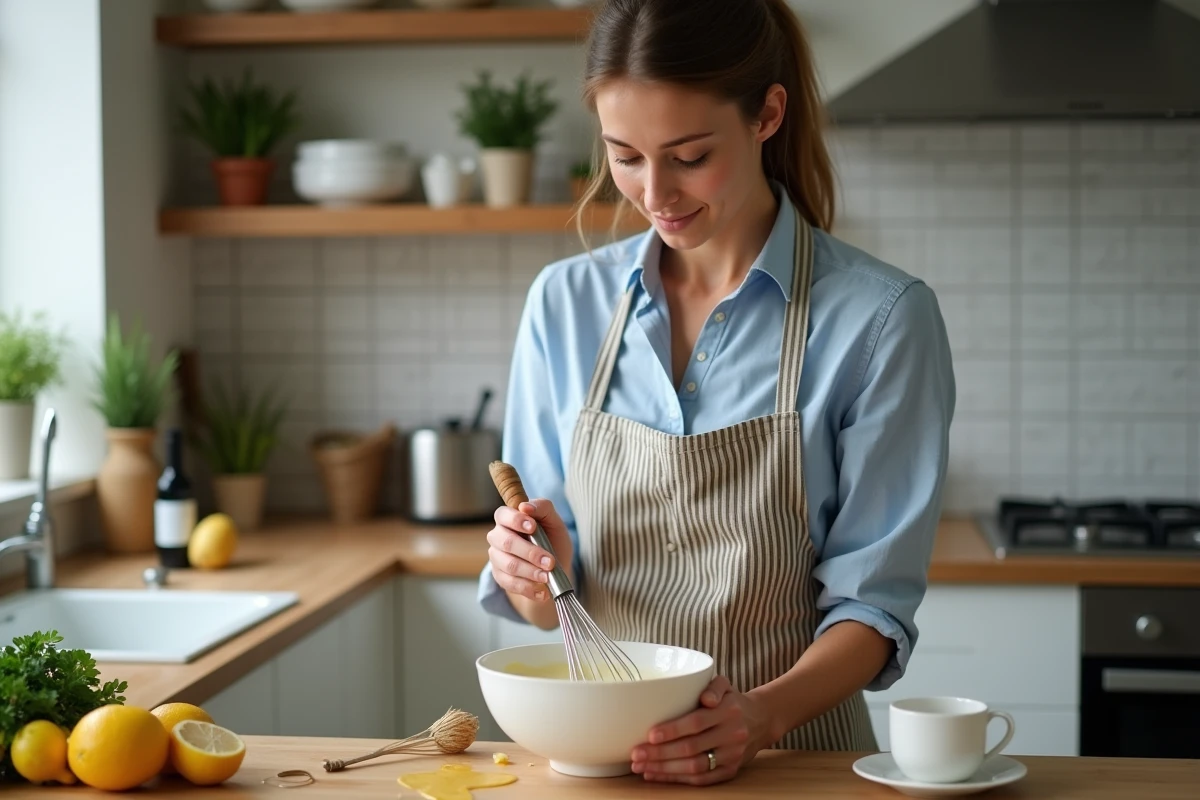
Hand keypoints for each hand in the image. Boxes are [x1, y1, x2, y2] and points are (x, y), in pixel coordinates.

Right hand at [487, 498, 573, 601]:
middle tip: (550, 561)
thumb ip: (543, 508)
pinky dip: (528, 588)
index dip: (515, 520)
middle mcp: (498, 537)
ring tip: (547, 577)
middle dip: (530, 553)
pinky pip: (510, 584)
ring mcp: (497, 558)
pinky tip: (542, 592)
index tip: (533, 527)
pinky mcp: (500, 578)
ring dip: (531, 572)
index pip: (503, 515)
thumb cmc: (553, 540)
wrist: (554, 570)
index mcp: (509, 519)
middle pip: (506, 542)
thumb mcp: (554, 523)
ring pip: (509, 565)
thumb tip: (525, 507)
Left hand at [630, 676, 775, 784]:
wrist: (761, 721)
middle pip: (692, 748)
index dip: (673, 730)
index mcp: (728, 711)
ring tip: (641, 767)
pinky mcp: (731, 771)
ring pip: (695, 767)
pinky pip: (702, 780)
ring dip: (665, 769)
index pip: (697, 722)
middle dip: (661, 754)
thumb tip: (705, 698)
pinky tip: (658, 774)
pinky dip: (677, 779)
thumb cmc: (733, 701)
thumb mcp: (725, 685)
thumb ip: (713, 686)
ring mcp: (732, 756)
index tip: (650, 735)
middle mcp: (732, 735)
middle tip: (636, 754)